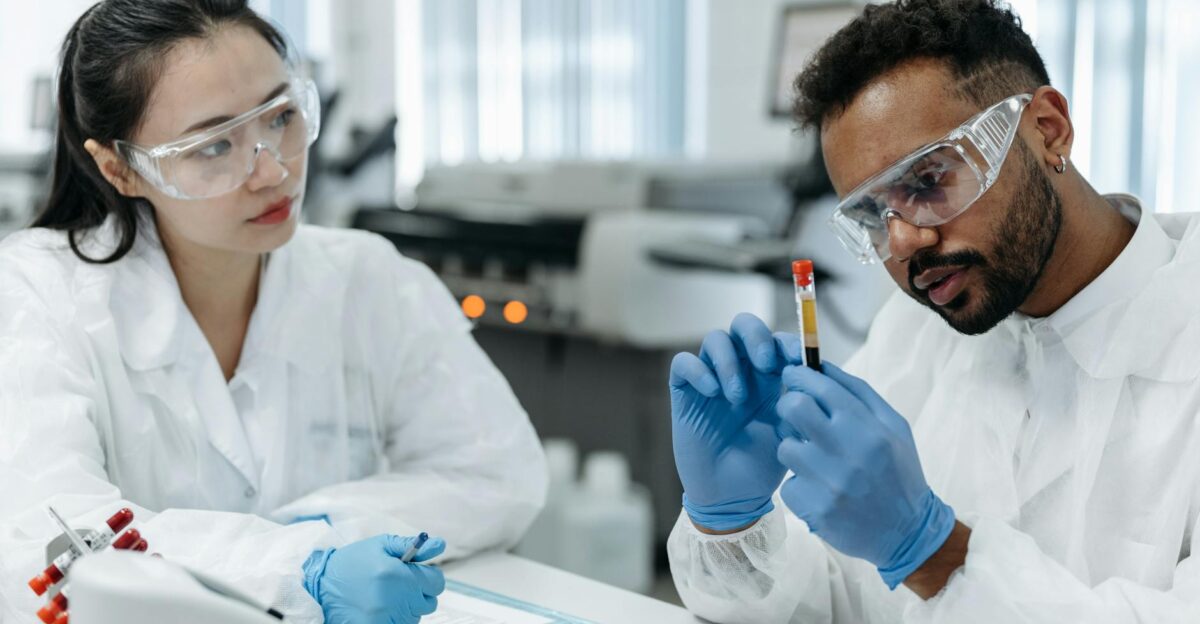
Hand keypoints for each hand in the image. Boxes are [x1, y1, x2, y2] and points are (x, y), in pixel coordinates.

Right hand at [303, 534, 445, 623]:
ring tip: (385, 596)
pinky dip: (395, 618)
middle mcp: (395, 599)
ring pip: (416, 616)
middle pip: (429, 602)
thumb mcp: (381, 545)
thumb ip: (413, 546)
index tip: (415, 575)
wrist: (321, 585)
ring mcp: (385, 618)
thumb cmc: (353, 562)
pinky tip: (381, 608)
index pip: (437, 582)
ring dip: (407, 607)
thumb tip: (440, 544)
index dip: (428, 577)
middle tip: (398, 585)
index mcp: (398, 574)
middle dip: (418, 592)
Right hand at [670, 313, 803, 530]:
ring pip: (715, 339)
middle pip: (744, 326)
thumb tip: (815, 378)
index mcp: (770, 376)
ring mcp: (712, 379)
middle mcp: (741, 371)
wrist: (734, 497)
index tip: (798, 359)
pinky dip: (698, 370)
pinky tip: (713, 392)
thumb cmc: (766, 464)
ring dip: (729, 360)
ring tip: (738, 395)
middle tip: (766, 363)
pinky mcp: (686, 393)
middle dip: (757, 337)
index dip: (788, 341)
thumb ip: (802, 404)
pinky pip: (684, 363)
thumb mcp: (793, 432)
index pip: (777, 339)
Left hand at [775, 363, 954, 588]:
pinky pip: (788, 483)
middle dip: (788, 405)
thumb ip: (858, 392)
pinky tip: (820, 488)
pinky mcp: (815, 509)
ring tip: (813, 457)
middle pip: (793, 408)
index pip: (820, 387)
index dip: (798, 375)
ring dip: (794, 449)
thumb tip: (821, 365)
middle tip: (794, 413)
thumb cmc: (899, 471)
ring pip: (785, 446)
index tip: (792, 376)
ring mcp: (830, 483)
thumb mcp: (894, 426)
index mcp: (868, 428)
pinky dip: (800, 484)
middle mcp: (848, 453)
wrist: (907, 532)